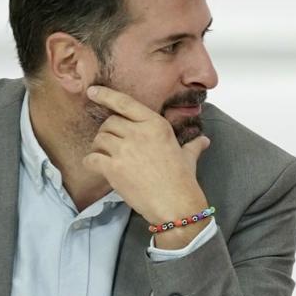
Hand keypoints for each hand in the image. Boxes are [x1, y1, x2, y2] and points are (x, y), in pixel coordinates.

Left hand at [83, 85, 209, 235]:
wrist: (175, 204)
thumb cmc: (183, 179)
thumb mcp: (188, 157)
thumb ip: (193, 145)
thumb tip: (204, 141)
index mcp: (155, 124)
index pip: (125, 103)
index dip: (106, 95)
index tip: (92, 91)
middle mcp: (138, 132)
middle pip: (110, 123)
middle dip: (108, 132)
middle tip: (113, 145)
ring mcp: (124, 149)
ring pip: (99, 139)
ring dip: (100, 147)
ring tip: (107, 157)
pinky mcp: (113, 168)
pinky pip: (92, 158)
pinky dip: (91, 162)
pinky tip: (97, 167)